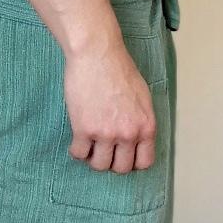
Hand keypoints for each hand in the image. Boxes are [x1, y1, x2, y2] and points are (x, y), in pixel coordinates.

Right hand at [63, 42, 155, 173]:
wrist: (97, 54)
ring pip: (99, 165)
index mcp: (146, 126)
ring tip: (90, 145)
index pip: (144, 162)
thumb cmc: (119, 69)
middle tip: (103, 150)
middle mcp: (129, 134)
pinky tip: (77, 140)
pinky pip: (79, 154)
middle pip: (121, 168)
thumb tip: (137, 138)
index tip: (123, 155)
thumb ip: (141, 121)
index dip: (132, 161)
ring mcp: (106, 134)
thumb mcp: (143, 97)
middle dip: (112, 161)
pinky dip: (77, 150)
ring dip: (93, 158)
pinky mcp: (84, 130)